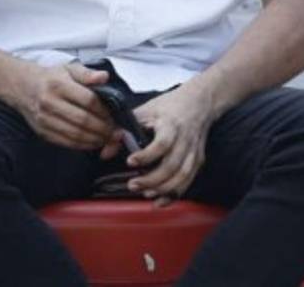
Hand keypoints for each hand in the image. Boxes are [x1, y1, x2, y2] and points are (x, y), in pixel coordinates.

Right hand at [8, 61, 114, 149]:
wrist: (21, 86)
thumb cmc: (49, 78)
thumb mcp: (68, 69)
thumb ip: (87, 73)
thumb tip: (104, 77)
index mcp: (58, 85)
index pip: (88, 101)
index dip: (104, 111)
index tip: (113, 116)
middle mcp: (49, 103)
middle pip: (84, 120)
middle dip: (104, 129)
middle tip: (114, 131)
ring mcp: (44, 119)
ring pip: (76, 134)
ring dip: (96, 139)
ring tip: (106, 138)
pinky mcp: (42, 131)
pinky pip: (66, 142)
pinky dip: (83, 145)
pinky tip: (92, 141)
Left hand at [126, 82, 216, 203]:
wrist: (198, 103)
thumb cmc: (169, 106)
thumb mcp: (144, 111)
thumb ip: (124, 130)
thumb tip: (105, 153)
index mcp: (171, 125)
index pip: (162, 144)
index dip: (147, 155)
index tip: (130, 162)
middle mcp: (185, 141)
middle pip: (172, 166)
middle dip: (151, 179)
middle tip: (132, 185)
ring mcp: (194, 153)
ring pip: (181, 177)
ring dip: (162, 189)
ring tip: (144, 192)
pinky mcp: (198, 162)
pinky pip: (187, 182)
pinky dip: (174, 194)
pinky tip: (159, 201)